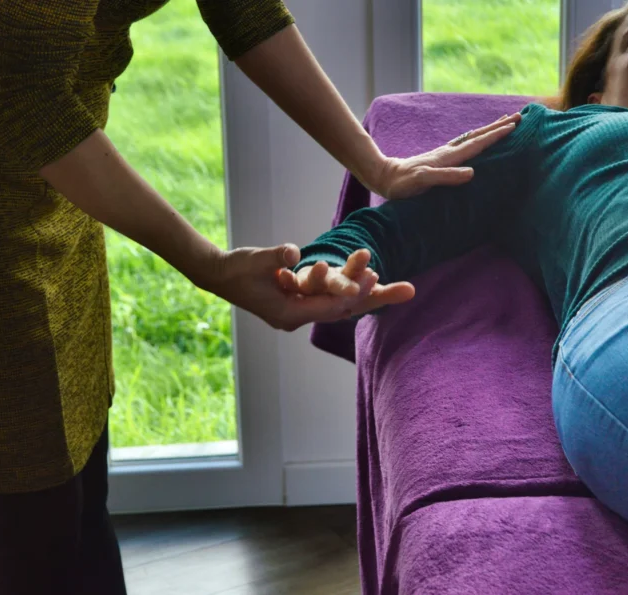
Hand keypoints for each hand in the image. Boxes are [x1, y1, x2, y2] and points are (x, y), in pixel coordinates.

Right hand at [204, 244, 412, 331]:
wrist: (219, 276)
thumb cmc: (235, 268)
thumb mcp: (253, 260)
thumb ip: (275, 258)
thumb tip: (293, 253)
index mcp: (287, 313)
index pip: (327, 306)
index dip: (351, 293)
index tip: (376, 279)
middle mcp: (296, 318)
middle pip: (342, 311)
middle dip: (374, 299)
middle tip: (408, 290)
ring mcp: (298, 314)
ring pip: (340, 307)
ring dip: (367, 297)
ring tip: (399, 287)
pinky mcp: (298, 306)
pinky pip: (331, 302)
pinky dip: (350, 295)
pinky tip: (372, 287)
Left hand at [364, 113, 521, 199]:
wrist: (385, 177)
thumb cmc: (402, 183)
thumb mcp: (422, 181)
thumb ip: (445, 177)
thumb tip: (472, 172)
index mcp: (448, 157)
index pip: (476, 144)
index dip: (495, 135)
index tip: (514, 126)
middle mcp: (448, 152)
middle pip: (478, 135)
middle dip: (498, 126)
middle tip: (520, 115)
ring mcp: (444, 154)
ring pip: (472, 137)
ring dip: (489, 129)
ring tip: (504, 121)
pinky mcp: (440, 159)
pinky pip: (465, 145)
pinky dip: (477, 138)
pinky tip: (478, 139)